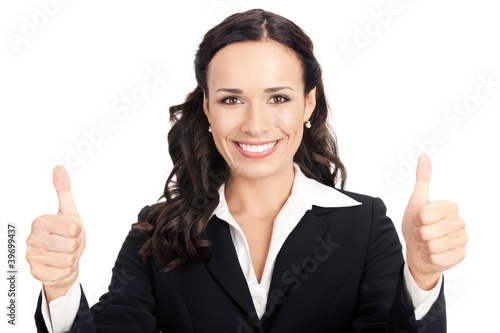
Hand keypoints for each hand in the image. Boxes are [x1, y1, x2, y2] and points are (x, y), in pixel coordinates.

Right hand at [26, 165, 85, 301]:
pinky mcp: (36, 272)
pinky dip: (68, 270)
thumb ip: (64, 191)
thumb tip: (59, 167)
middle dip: (76, 246)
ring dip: (72, 258)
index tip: (70, 232)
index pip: (73, 227)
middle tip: (68, 245)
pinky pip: (64, 272)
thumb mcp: (70, 213)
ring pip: (69, 259)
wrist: (62, 263)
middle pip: (72, 243)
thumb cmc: (67, 237)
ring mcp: (32, 256)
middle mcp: (32, 238)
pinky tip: (60, 266)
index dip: (77, 231)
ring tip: (64, 255)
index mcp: (40, 221)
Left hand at [402, 154, 466, 289]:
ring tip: (426, 243)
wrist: (419, 250)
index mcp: (450, 207)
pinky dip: (428, 258)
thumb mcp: (416, 202)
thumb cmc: (417, 225)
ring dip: (423, 246)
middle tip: (421, 233)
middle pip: (426, 232)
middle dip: (418, 234)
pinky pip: (436, 259)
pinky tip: (432, 254)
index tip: (419, 220)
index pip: (424, 215)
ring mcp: (462, 240)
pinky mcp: (460, 256)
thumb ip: (422, 180)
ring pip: (431, 246)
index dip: (416, 220)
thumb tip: (423, 156)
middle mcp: (460, 222)